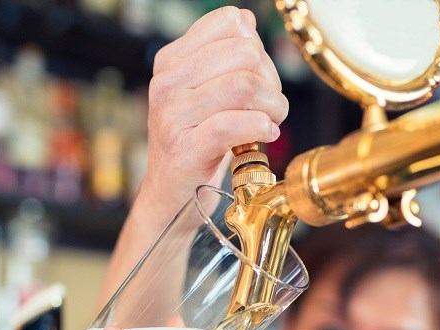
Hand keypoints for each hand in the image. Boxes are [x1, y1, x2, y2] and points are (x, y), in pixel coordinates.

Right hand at [134, 6, 287, 227]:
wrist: (171, 198)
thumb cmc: (194, 145)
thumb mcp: (204, 94)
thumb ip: (223, 58)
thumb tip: (246, 22)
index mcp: (170, 62)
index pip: (228, 23)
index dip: (257, 47)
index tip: (260, 77)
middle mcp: (166, 84)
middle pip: (243, 54)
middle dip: (271, 79)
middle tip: (271, 105)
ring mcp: (172, 117)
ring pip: (243, 86)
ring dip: (273, 105)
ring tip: (272, 120)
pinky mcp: (184, 149)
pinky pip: (232, 124)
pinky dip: (260, 127)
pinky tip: (265, 135)